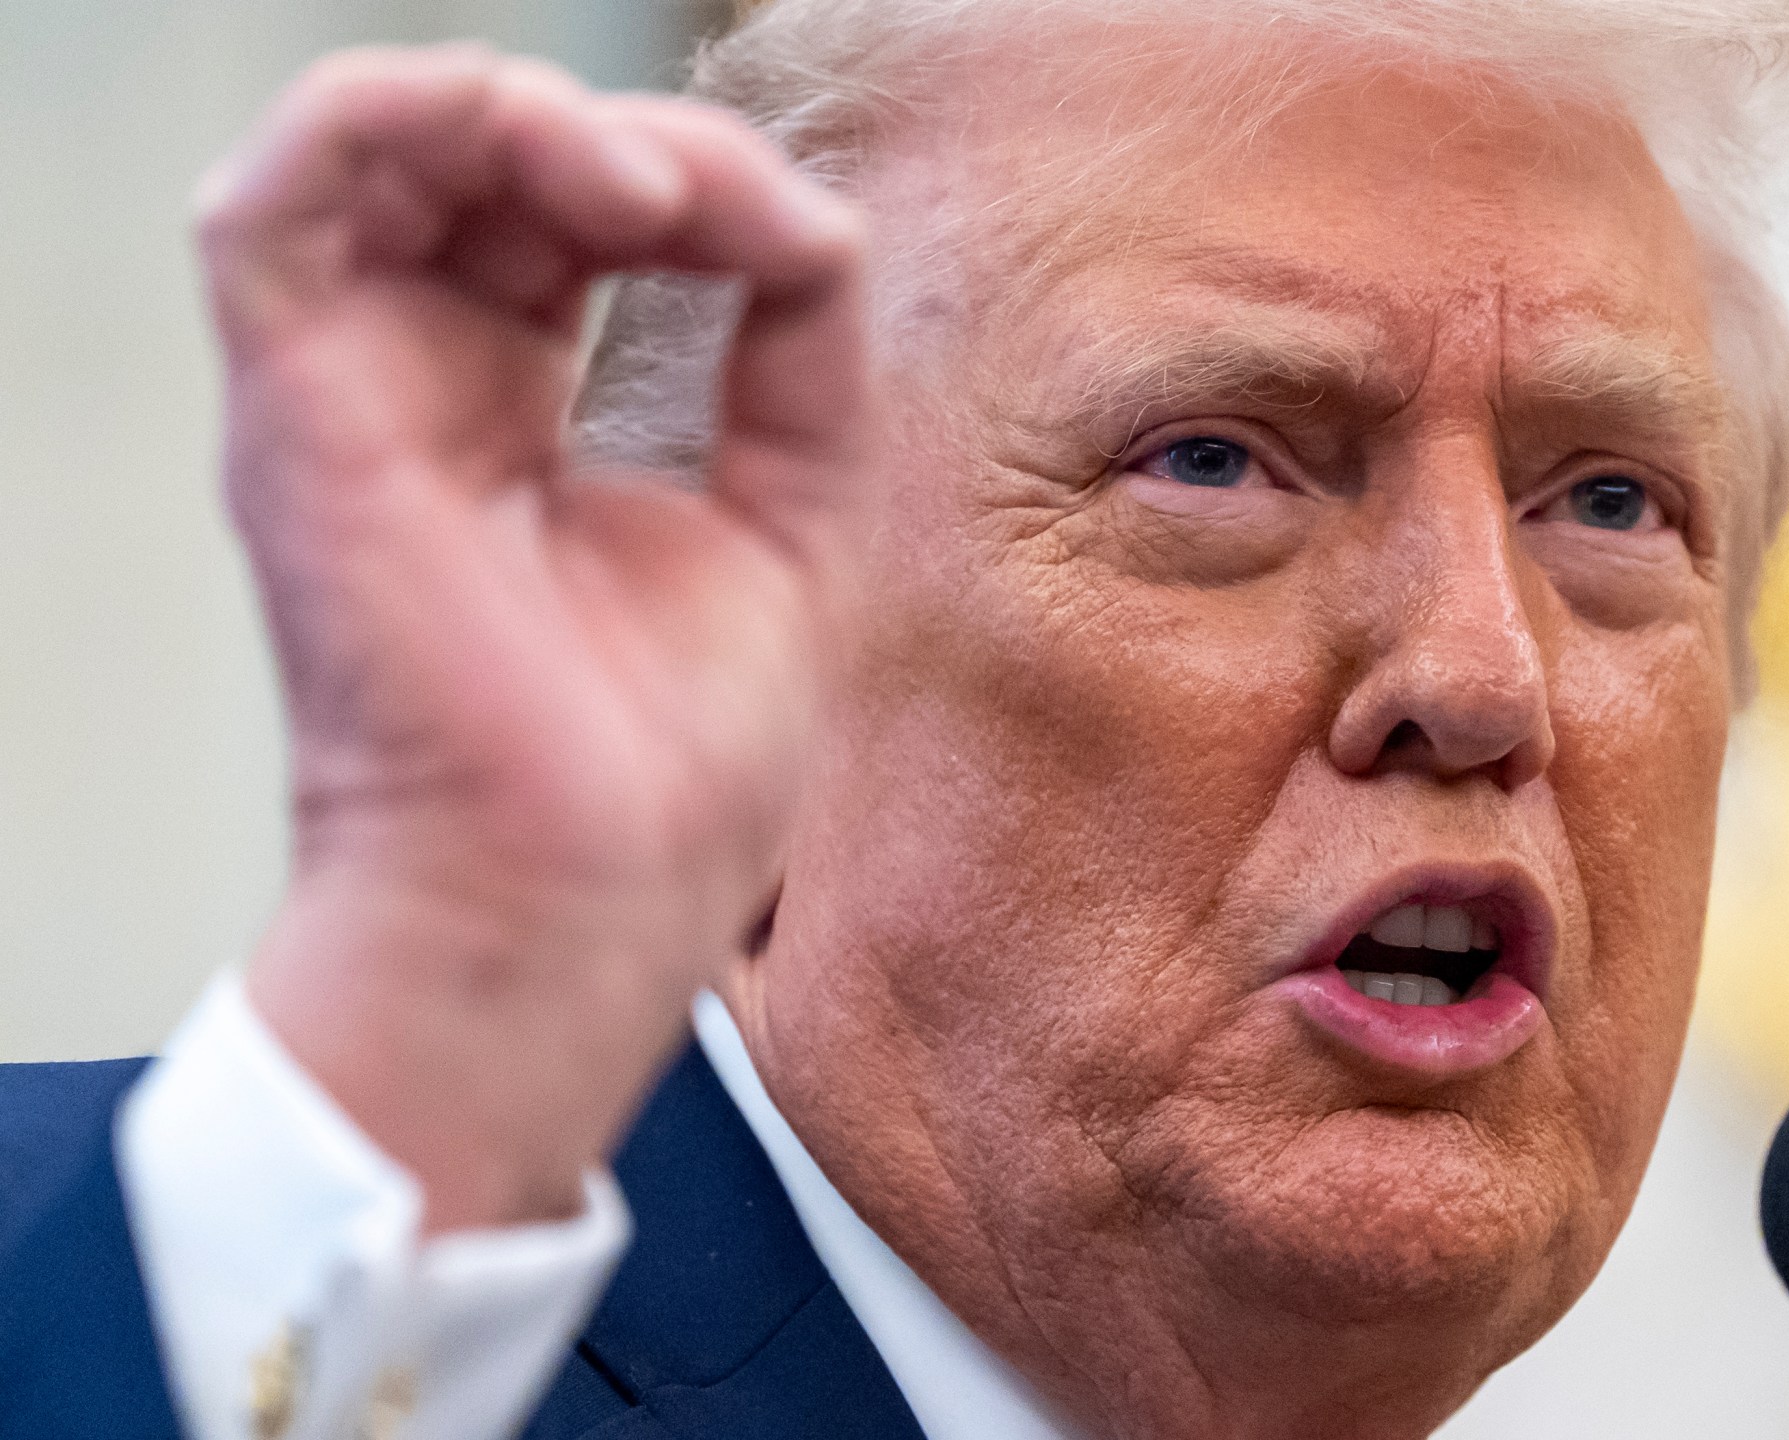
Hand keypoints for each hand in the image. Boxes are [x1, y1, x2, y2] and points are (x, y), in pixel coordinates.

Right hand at [204, 45, 867, 1230]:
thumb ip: (797, 360)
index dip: (686, 182)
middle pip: (478, 165)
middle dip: (616, 139)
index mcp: (510, 415)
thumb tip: (808, 223)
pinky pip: (274, 200)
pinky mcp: (299, 416)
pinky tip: (559, 171)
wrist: (587, 911)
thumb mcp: (791, 522)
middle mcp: (412, 389)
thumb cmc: (664, 780)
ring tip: (643, 189)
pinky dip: (401, 123)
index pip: (567, 218)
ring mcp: (347, 398)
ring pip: (368, 145)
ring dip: (514, 112)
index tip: (794, 246)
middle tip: (715, 206)